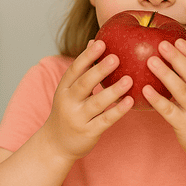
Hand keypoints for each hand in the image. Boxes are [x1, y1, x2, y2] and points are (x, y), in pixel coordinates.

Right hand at [44, 40, 133, 161]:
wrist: (56, 144)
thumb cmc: (68, 111)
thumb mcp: (69, 91)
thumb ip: (82, 70)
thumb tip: (94, 41)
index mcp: (64, 89)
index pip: (75, 69)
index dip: (87, 56)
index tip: (100, 43)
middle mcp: (68, 102)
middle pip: (84, 84)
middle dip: (99, 70)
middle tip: (116, 58)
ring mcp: (78, 118)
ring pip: (96, 103)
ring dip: (113, 91)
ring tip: (129, 80)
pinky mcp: (88, 132)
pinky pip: (105, 120)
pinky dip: (117, 111)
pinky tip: (129, 101)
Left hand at [143, 39, 185, 163]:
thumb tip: (173, 60)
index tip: (178, 40)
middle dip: (177, 58)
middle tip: (161, 44)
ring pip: (181, 90)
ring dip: (166, 74)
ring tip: (151, 61)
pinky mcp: (185, 125)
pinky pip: (169, 111)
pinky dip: (157, 99)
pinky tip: (145, 90)